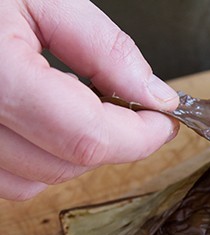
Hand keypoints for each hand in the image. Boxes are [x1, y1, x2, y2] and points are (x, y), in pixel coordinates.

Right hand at [0, 0, 178, 200]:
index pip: (86, 137)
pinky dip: (34, 157)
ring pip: (34, 181)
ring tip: (73, 102)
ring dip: (72, 152)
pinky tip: (38, 118)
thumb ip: (102, 46)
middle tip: (129, 107)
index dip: (139, 136)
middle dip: (113, 142)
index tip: (162, 120)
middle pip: (66, 163)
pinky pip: (3, 178)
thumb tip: (153, 94)